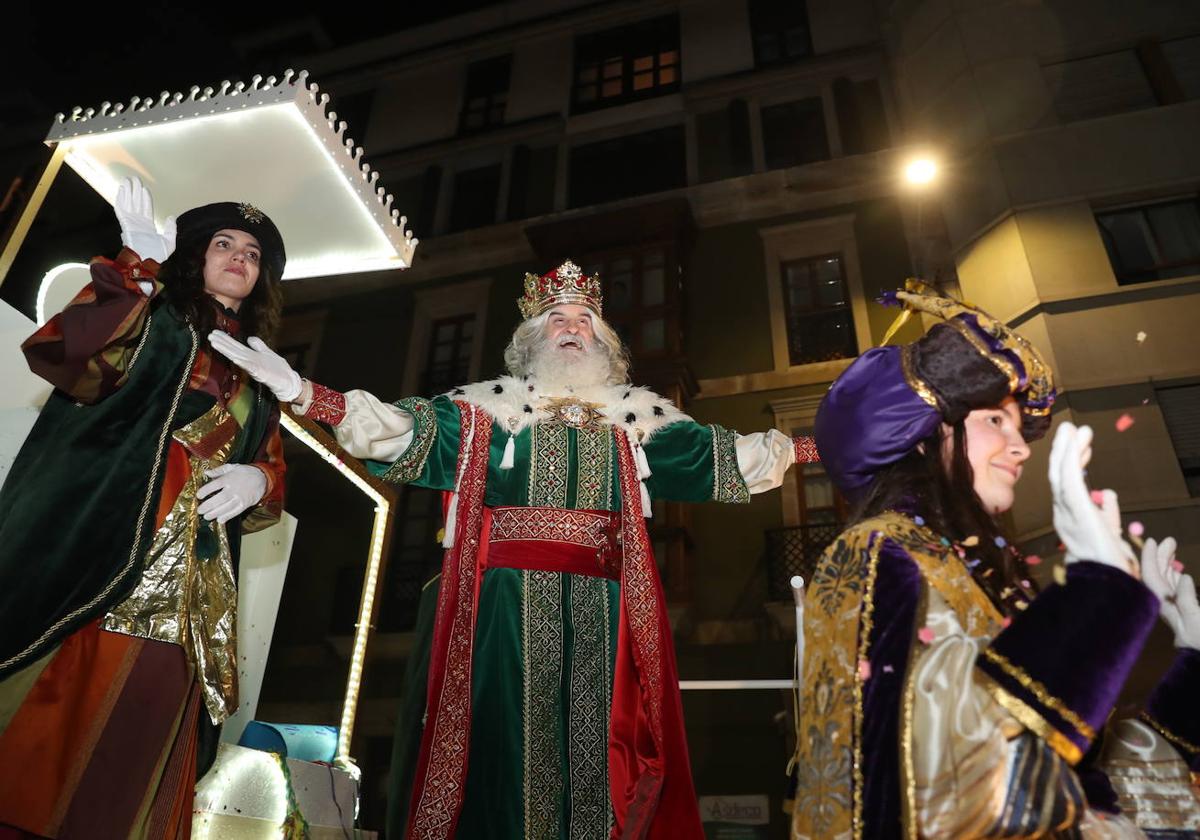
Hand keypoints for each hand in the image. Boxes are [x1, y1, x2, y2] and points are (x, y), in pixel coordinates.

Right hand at [114, 176, 175, 262]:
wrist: (147, 261)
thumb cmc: (157, 255)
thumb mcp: (169, 241)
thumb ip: (171, 229)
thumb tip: (171, 217)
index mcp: (147, 226)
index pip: (145, 208)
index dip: (144, 198)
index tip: (144, 188)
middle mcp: (138, 222)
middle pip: (136, 202)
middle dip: (135, 190)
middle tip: (134, 178)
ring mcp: (131, 222)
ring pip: (129, 203)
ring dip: (128, 191)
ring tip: (128, 180)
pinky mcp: (126, 223)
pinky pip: (122, 208)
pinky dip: (121, 198)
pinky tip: (122, 189)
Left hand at [197, 464, 267, 523]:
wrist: (262, 478)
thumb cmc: (245, 472)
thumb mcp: (232, 467)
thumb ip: (218, 470)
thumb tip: (206, 472)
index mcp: (229, 478)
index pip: (214, 485)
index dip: (205, 491)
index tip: (198, 496)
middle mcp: (234, 489)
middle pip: (219, 498)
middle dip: (208, 506)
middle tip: (200, 510)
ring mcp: (240, 497)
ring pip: (226, 507)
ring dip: (215, 513)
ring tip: (206, 516)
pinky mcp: (245, 504)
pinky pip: (236, 512)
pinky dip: (228, 516)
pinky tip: (220, 520)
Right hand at [208, 331, 301, 401]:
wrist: (289, 383)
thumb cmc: (278, 370)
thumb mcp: (267, 353)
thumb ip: (258, 346)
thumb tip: (249, 338)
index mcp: (252, 356)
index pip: (236, 346)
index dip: (226, 340)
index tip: (215, 332)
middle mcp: (251, 362)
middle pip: (234, 351)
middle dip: (222, 343)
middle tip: (210, 335)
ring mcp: (255, 368)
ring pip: (238, 358)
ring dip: (227, 351)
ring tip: (215, 343)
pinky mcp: (262, 374)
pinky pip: (251, 368)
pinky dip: (244, 363)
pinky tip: (236, 358)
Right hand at [1048, 422, 1137, 576]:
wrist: (1106, 577)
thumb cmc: (1108, 560)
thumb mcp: (1109, 529)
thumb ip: (1108, 511)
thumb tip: (1108, 493)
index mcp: (1068, 518)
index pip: (1068, 485)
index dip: (1076, 463)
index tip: (1085, 447)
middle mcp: (1062, 512)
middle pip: (1059, 475)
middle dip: (1066, 451)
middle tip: (1073, 430)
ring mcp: (1065, 510)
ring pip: (1060, 473)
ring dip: (1066, 448)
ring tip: (1072, 427)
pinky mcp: (1074, 506)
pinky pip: (1069, 477)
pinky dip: (1070, 456)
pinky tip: (1075, 440)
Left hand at [1142, 537, 1199, 648]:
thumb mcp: (1196, 621)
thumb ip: (1187, 600)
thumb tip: (1183, 577)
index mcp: (1165, 607)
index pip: (1151, 577)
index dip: (1149, 558)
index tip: (1151, 541)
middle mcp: (1165, 606)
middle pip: (1156, 576)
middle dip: (1159, 557)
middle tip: (1169, 540)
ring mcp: (1172, 608)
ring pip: (1164, 581)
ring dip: (1166, 563)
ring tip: (1172, 548)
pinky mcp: (1181, 611)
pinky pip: (1172, 589)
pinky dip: (1173, 575)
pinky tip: (1178, 570)